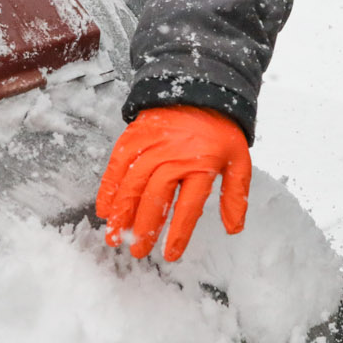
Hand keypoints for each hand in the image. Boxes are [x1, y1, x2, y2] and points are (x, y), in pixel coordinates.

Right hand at [95, 106, 250, 261]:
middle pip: (155, 197)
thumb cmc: (219, 130)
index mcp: (203, 164)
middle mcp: (174, 156)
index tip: (169, 254)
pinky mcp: (134, 136)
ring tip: (114, 237)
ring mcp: (152, 145)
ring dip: (121, 213)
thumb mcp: (239, 159)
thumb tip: (234, 228)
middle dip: (144, 228)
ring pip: (133, 184)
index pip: (189, 205)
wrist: (199, 88)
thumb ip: (236, 195)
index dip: (178, 232)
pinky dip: (108, 187)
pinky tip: (103, 209)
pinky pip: (117, 164)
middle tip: (137, 251)